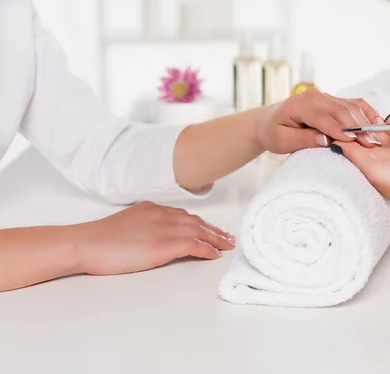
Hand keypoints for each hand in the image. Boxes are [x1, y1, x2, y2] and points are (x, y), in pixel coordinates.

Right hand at [75, 201, 235, 275]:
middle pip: (196, 221)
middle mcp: (161, 214)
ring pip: (199, 230)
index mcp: (152, 209)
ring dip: (216, 239)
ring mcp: (164, 228)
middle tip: (229, 238)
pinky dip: (207, 249)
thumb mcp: (126, 225)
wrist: (86, 243)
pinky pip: (194, 244)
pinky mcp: (164, 244)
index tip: (211, 229)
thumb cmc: (99, 239)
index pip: (183, 215)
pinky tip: (214, 255)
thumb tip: (153, 236)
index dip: (200, 223)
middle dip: (214, 230)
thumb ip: (144, 225)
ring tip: (228, 246)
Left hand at [258, 88, 383, 153]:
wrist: (269, 121)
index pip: (324, 118)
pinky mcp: (333, 101)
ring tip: (377, 139)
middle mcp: (315, 96)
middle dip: (358, 128)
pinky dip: (366, 112)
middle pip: (342, 111)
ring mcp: (326, 97)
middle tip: (372, 145)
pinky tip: (378, 123)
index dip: (340, 130)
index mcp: (301, 104)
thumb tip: (326, 140)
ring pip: (351, 107)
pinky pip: (354, 104)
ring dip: (365, 122)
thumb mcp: (282, 140)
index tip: (354, 142)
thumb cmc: (273, 132)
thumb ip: (303, 139)